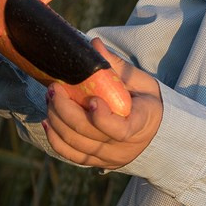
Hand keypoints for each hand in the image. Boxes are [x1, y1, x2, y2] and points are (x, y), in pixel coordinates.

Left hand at [43, 39, 162, 168]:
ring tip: (50, 100)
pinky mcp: (96, 162)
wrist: (157, 132)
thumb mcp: (141, 82)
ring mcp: (108, 157)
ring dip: (57, 121)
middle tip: (55, 89)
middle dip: (65, 110)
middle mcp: (123, 148)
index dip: (101, 118)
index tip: (92, 100)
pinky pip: (71, 155)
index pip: (119, 130)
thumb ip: (117, 66)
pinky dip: (55, 139)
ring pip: (75, 145)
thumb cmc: (147, 102)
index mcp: (140, 125)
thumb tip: (94, 44)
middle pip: (87, 135)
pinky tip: (48, 122)